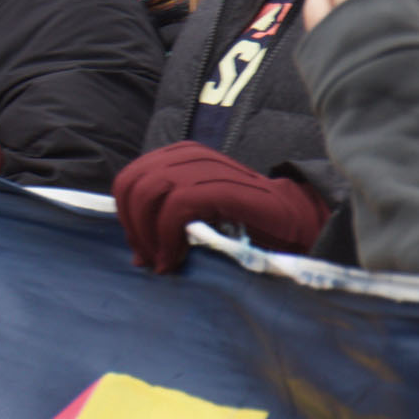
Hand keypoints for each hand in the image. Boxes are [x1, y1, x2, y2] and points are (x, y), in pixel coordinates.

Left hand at [113, 141, 329, 272]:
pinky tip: (177, 258)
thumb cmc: (242, 220)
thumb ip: (163, 222)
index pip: (127, 180)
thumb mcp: (194, 214)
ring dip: (150, 237)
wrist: (292, 220)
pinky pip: (176, 208)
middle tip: (150, 259)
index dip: (126, 217)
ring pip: (148, 196)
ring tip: (163, 263)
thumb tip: (135, 254)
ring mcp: (203, 167)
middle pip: (132, 188)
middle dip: (135, 229)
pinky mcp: (219, 186)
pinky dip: (168, 238)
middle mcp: (186, 155)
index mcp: (175, 156)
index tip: (141, 249)